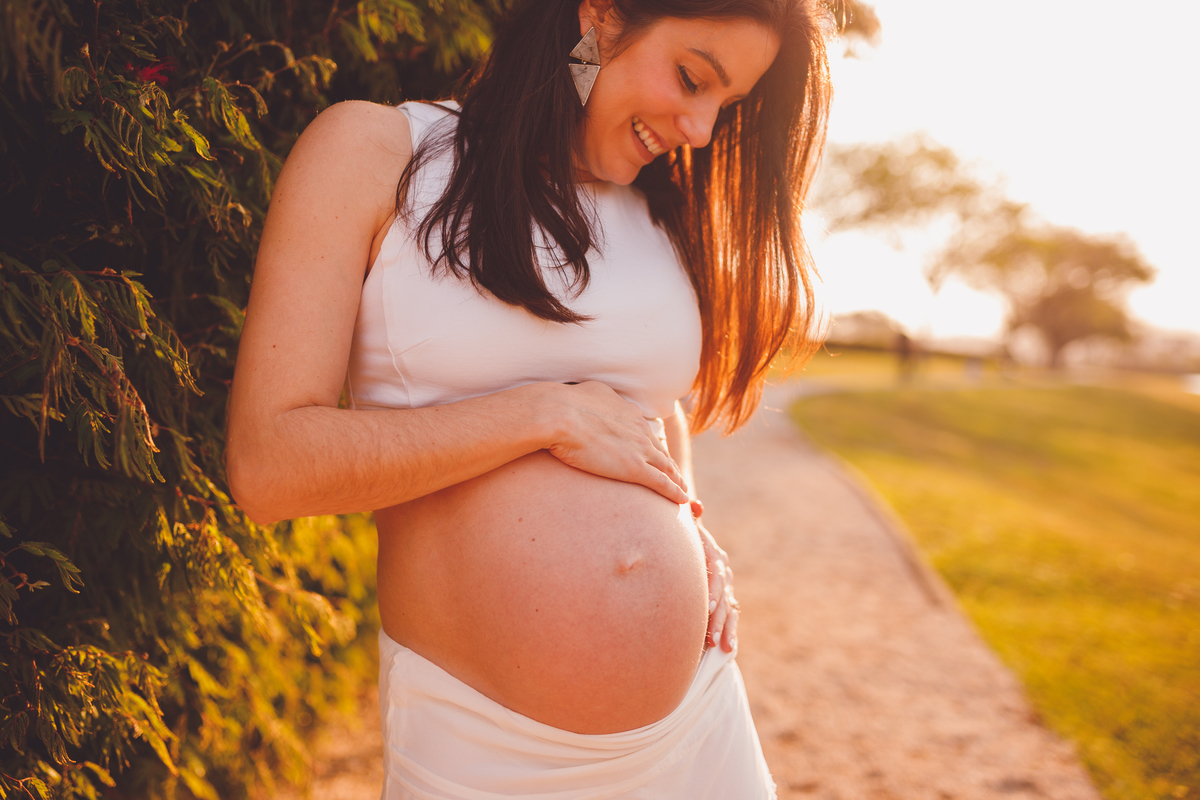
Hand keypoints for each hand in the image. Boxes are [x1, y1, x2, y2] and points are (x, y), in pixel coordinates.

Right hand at [544, 381, 689, 503]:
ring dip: (677, 480)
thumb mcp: (589, 393)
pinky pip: (661, 483)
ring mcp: (639, 449)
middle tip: (676, 476)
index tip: (656, 455)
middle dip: (669, 464)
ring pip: (666, 468)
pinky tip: (681, 500)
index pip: (645, 433)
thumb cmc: (565, 404)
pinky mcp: (635, 468)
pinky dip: (674, 491)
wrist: (561, 415)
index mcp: (628, 413)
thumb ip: (598, 400)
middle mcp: (639, 429)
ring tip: (682, 490)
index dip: (652, 446)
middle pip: (660, 451)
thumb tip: (594, 402)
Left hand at [696, 514, 737, 652]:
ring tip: (721, 647)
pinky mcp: (725, 599)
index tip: (708, 605)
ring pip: (729, 610)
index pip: (716, 573)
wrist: (694, 537)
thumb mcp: (687, 524)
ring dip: (725, 629)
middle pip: (724, 597)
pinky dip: (730, 632)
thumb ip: (692, 516)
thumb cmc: (685, 532)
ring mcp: (726, 587)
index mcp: (714, 555)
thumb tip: (696, 505)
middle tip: (710, 636)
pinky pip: (730, 617)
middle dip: (717, 618)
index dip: (714, 590)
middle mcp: (724, 572)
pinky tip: (728, 649)